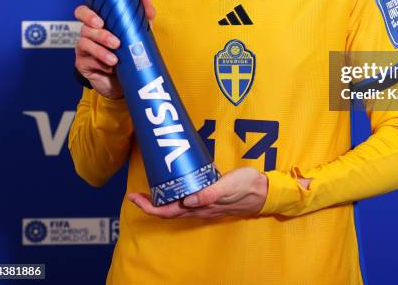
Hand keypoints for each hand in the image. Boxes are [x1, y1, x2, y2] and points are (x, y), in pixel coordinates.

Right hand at [74, 0, 155, 99]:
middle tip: (116, 43)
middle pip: (85, 28)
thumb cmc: (128, 51)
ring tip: (115, 60)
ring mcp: (84, 49)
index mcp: (98, 23)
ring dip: (101, 51)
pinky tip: (110, 68)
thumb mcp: (139, 33)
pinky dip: (99, 64)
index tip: (100, 22)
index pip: (83, 12)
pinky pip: (86, 61)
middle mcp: (88, 34)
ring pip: (85, 44)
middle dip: (101, 35)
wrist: (124, 78)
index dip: (87, 14)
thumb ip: (143, 16)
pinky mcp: (82, 64)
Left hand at [127, 167, 267, 218]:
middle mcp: (199, 209)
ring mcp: (204, 205)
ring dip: (161, 201)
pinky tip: (174, 185)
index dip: (149, 206)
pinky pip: (186, 201)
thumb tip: (187, 200)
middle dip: (150, 204)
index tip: (134, 197)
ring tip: (150, 189)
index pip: (168, 211)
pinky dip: (175, 196)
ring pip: (176, 208)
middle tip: (135, 193)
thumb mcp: (228, 186)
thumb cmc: (246, 186)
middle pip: (168, 211)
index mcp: (200, 207)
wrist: (263, 191)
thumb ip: (209, 193)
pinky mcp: (209, 198)